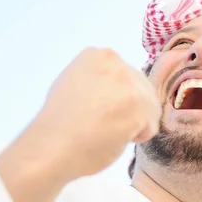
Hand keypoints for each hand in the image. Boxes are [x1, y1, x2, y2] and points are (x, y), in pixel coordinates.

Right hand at [34, 47, 160, 177]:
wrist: (50, 147)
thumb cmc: (59, 122)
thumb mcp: (75, 83)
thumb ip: (100, 78)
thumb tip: (120, 89)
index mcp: (99, 55)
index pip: (128, 75)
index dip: (119, 97)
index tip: (100, 110)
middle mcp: (116, 63)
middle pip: (143, 88)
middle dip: (131, 109)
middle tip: (106, 125)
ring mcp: (128, 85)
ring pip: (150, 106)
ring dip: (135, 123)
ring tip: (109, 132)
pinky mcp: (137, 108)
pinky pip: (151, 125)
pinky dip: (137, 137)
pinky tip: (114, 138)